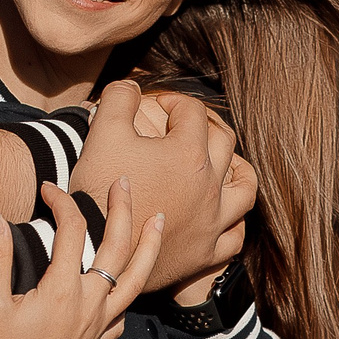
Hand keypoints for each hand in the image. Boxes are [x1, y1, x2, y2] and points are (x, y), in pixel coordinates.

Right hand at [0, 180, 165, 338]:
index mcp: (63, 289)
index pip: (72, 230)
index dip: (62, 202)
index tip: (48, 189)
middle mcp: (90, 304)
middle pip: (118, 247)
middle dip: (123, 210)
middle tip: (125, 183)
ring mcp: (100, 325)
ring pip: (136, 279)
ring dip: (149, 247)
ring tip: (160, 221)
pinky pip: (125, 313)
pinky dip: (131, 293)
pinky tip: (131, 283)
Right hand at [72, 82, 255, 284]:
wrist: (94, 249)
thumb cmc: (98, 189)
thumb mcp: (103, 133)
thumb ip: (119, 99)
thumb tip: (132, 86)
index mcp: (189, 153)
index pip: (192, 112)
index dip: (175, 100)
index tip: (159, 104)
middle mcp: (209, 185)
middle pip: (224, 143)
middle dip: (208, 126)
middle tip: (190, 126)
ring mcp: (212, 221)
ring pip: (245, 190)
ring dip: (239, 172)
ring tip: (230, 166)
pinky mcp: (205, 253)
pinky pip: (234, 237)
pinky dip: (234, 224)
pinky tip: (224, 218)